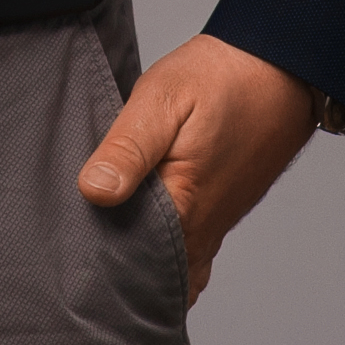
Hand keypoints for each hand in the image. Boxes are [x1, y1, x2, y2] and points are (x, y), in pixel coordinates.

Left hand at [76, 33, 314, 302]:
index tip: (64, 253)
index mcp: (182, 210)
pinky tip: (136, 244)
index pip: (128, 264)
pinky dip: (163, 260)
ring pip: (170, 271)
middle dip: (112, 275)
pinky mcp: (218, 217)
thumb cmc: (219, 80)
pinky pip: (188, 257)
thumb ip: (128, 149)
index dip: (94, 264)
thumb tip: (94, 193)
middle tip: (72, 259)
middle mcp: (201, 232)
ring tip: (96, 253)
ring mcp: (213, 228)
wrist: (280, 68)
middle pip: (148, 276)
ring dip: (137, 268)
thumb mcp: (162, 101)